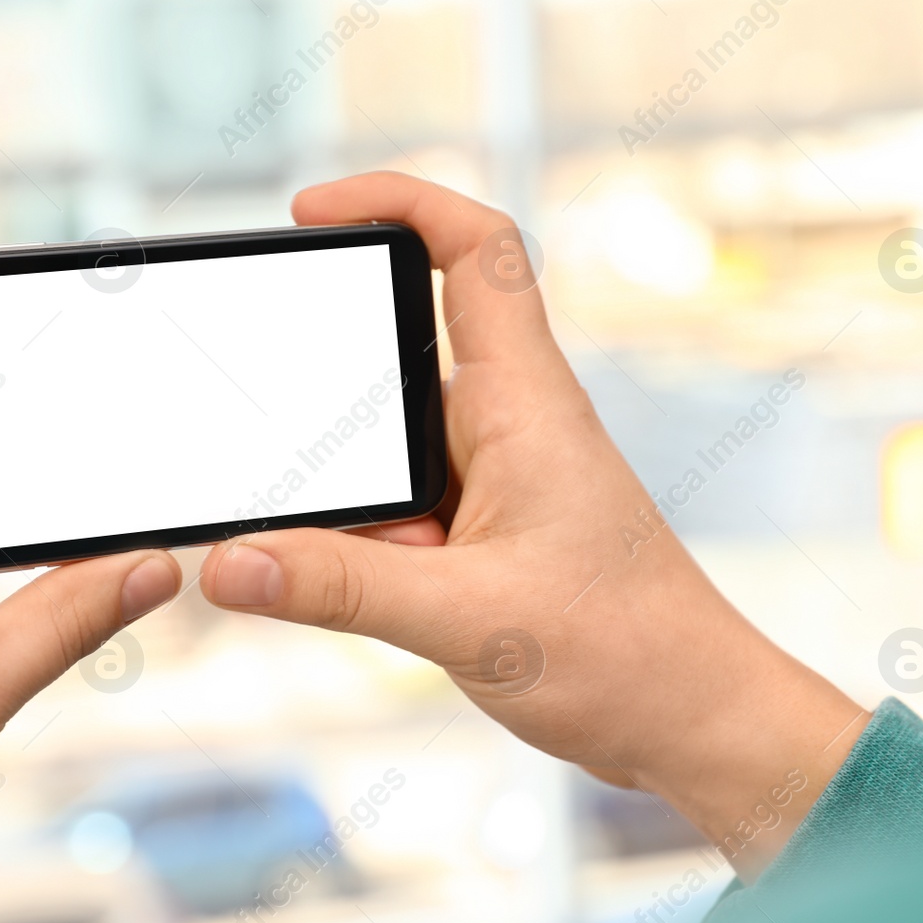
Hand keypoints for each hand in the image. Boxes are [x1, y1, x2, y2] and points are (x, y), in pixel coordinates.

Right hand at [199, 173, 865, 878]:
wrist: (694, 721)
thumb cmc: (626, 655)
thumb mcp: (465, 618)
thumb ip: (339, 588)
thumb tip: (228, 561)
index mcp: (524, 404)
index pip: (475, 251)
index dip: (396, 200)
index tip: (311, 210)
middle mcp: (509, 422)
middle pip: (394, 356)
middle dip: (329, 410)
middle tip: (282, 464)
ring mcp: (496, 475)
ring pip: (386, 446)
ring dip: (351, 500)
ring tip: (348, 563)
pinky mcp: (485, 527)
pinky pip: (399, 503)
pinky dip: (364, 538)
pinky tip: (355, 591)